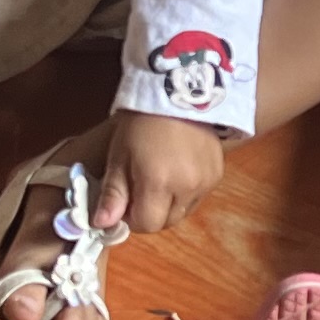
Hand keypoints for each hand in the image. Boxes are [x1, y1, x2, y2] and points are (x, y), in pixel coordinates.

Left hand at [103, 109, 226, 233]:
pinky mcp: (217, 176)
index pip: (146, 224)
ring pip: (182, 213)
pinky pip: (197, 199)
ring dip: (168, 205)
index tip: (125, 200)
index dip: (131, 217)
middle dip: (150, 213)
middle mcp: (186, 188)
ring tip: (161, 178)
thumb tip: (101, 224)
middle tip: (141, 188)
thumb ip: (113, 194)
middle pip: (165, 223)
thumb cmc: (141, 124)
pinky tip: (178, 171)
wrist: (177, 94)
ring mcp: (205, 183)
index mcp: (158, 183)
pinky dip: (184, 193)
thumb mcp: (119, 156)